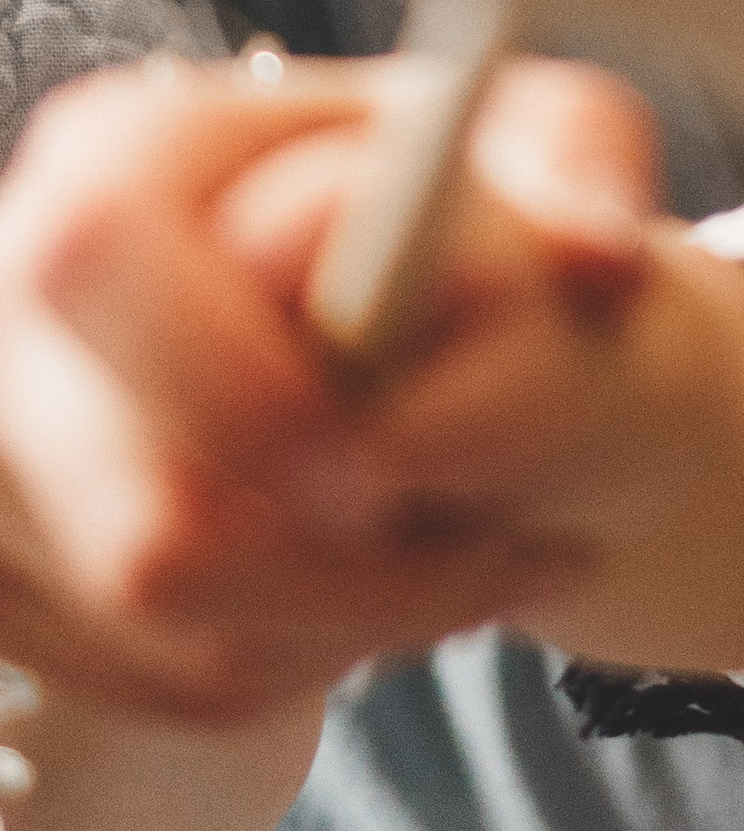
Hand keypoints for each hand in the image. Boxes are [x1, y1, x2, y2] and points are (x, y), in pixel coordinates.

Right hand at [0, 54, 658, 720]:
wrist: (404, 324)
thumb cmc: (468, 217)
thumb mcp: (553, 151)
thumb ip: (584, 169)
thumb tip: (598, 251)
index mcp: (118, 158)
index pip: (98, 253)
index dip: (238, 382)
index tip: (391, 459)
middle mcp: (19, 310)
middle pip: (136, 517)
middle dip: (337, 569)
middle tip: (494, 553)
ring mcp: (7, 464)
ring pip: (163, 624)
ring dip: (349, 623)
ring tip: (478, 568)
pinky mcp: (30, 585)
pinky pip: (170, 678)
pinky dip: (306, 661)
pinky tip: (393, 601)